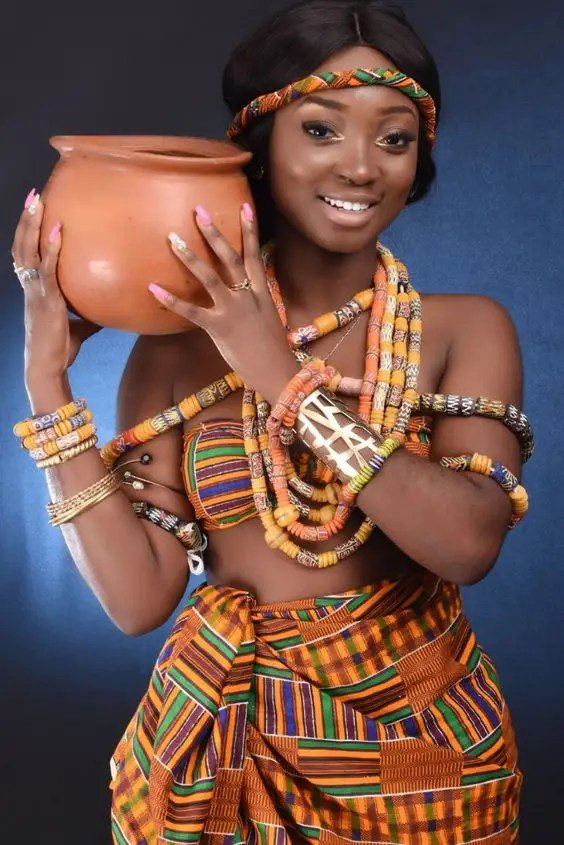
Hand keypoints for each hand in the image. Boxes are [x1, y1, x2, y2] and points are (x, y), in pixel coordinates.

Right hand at [12, 190, 102, 385]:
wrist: (48, 368)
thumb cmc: (60, 350)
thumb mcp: (78, 328)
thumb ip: (89, 315)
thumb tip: (108, 310)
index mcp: (34, 290)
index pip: (26, 254)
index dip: (27, 233)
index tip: (34, 212)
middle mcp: (30, 287)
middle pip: (22, 245)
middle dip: (26, 220)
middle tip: (33, 195)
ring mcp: (36, 292)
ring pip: (29, 251)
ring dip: (33, 224)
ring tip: (38, 201)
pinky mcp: (47, 300)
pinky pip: (48, 268)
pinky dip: (52, 248)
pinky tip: (60, 230)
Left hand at [149, 203, 295, 404]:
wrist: (278, 373)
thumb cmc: (273, 351)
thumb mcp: (269, 320)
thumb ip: (256, 303)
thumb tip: (247, 292)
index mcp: (262, 293)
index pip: (255, 255)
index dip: (250, 230)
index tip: (245, 206)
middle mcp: (248, 296)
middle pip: (230, 258)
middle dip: (214, 234)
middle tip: (198, 211)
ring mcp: (234, 311)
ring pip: (210, 278)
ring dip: (190, 256)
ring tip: (172, 239)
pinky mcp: (220, 328)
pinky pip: (192, 312)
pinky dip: (172, 300)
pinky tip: (153, 289)